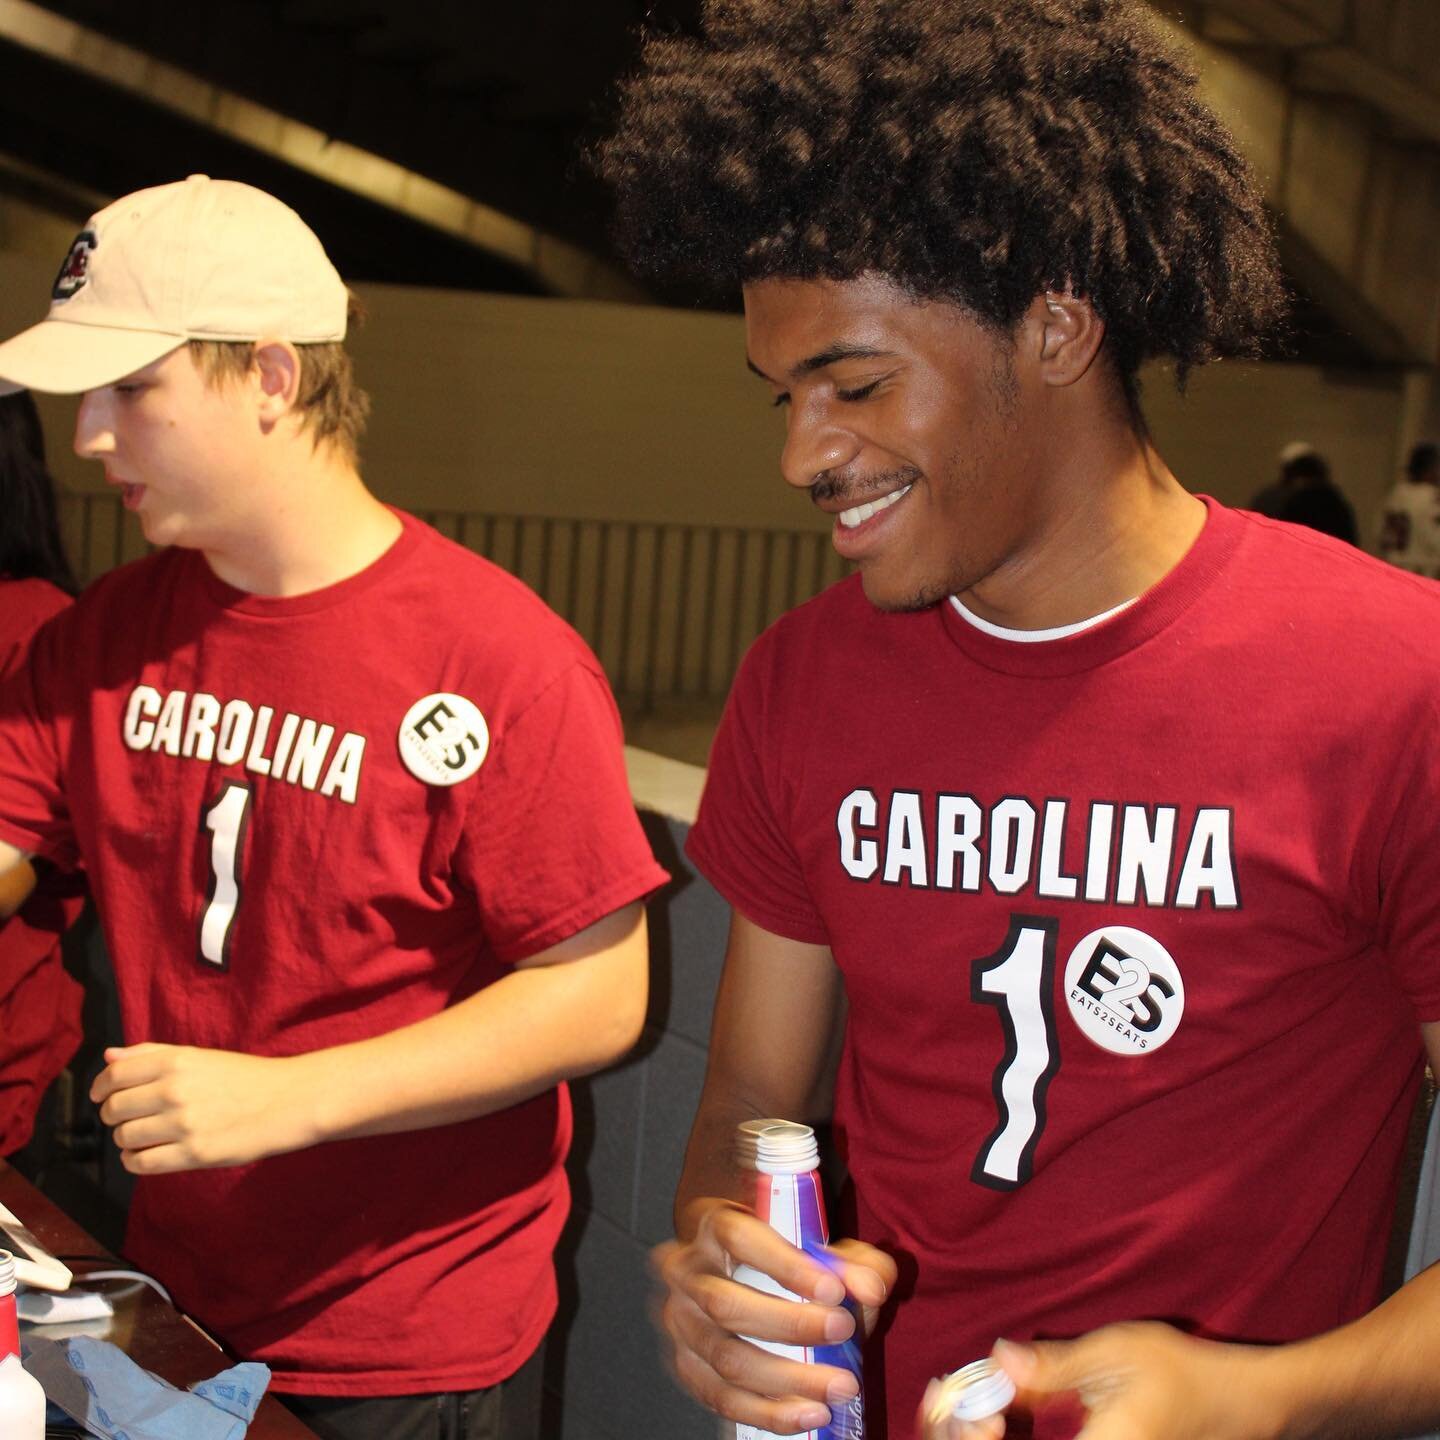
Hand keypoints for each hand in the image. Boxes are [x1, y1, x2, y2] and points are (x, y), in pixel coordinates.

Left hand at [90, 1043, 317, 1173]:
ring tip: (145, 1135)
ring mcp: (183, 1123)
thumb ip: (152, 1054)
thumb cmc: (244, 1078)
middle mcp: (174, 1090)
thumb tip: (109, 1056)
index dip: (100, 1088)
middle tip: (130, 1117)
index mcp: (176, 1062)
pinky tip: (148, 1153)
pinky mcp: (193, 1153)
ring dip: (127, 1139)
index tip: (101, 1096)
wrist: (288, 1101)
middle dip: (115, 1116)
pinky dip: (136, 1160)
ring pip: (124, 1138)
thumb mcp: (199, 1056)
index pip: (114, 1076)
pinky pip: (141, 1163)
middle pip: (114, 1109)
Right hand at [654, 1197, 894, 1435]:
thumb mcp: (816, 1239)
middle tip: (844, 1333)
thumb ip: (850, 1259)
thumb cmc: (777, 1248)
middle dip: (790, 1325)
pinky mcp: (684, 1365)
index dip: (786, 1266)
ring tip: (838, 1387)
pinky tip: (808, 1415)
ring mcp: (679, 1322)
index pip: (740, 1239)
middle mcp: (686, 1271)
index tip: (834, 1290)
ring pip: (725, 1358)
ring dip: (786, 1381)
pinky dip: (768, 1413)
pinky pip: (721, 1398)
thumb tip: (871, 1289)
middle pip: (725, 1304)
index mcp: (713, 1224)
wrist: (726, 1262)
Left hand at [920, 1324, 1278, 1439]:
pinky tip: (1007, 1419)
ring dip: (992, 1436)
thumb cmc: (1181, 1374)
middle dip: (976, 1436)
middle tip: (975, 1410)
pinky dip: (1017, 1437)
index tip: (977, 1412)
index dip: (977, 1439)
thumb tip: (997, 1359)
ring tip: (986, 1412)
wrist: (1237, 1405)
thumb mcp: (1114, 1355)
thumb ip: (1053, 1365)